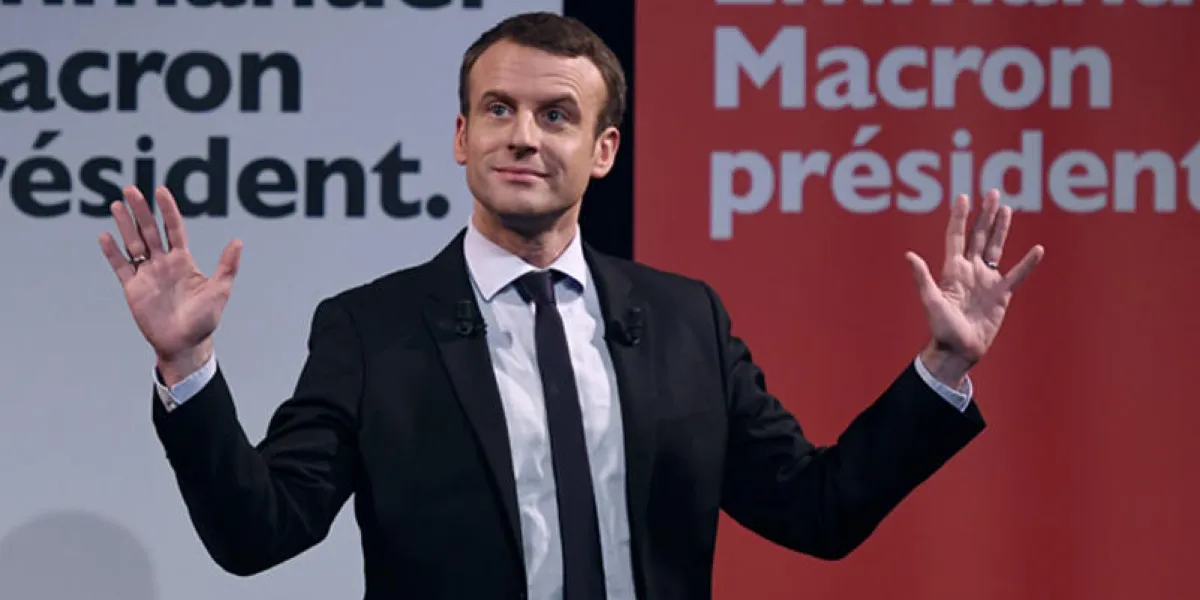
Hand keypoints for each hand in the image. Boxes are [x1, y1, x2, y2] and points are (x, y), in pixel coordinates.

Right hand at [98, 186, 241, 382]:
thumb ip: (227, 266)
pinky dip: (113, 253)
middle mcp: (163, 264)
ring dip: (125, 225)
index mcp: (183, 261)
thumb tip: (238, 242)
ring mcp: (147, 274)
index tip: (160, 191)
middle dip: (141, 211)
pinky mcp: (133, 289)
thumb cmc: (204, 319)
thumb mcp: (220, 291)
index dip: (167, 210)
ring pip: (133, 244)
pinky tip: (105, 236)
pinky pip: (121, 267)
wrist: (184, 344)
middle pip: (149, 231)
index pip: (174, 229)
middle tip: (130, 190)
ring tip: (117, 205)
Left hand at [904, 189, 1043, 383]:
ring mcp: (986, 280)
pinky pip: (1017, 274)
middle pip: (979, 236)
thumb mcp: (930, 301)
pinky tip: (1037, 249)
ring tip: (1006, 208)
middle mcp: (970, 270)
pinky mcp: (1001, 294)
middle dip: (985, 215)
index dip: (960, 217)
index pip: (956, 236)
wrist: (958, 350)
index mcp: (952, 270)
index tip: (964, 196)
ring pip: (996, 248)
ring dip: (1001, 229)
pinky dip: (1027, 263)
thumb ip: (923, 277)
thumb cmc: (941, 328)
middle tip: (993, 193)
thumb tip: (909, 255)